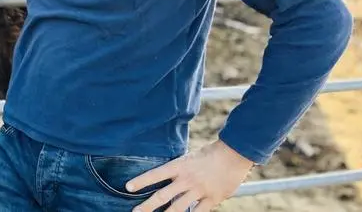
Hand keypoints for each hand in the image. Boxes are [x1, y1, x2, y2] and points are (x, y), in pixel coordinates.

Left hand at [128, 140, 253, 211]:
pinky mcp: (212, 199)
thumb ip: (178, 171)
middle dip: (147, 206)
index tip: (128, 187)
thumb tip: (165, 180)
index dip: (141, 181)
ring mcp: (199, 190)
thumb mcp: (189, 158)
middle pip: (163, 196)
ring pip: (178, 208)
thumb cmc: (209, 155)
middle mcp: (187, 179)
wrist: (233, 155)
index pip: (156, 174)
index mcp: (180, 166)